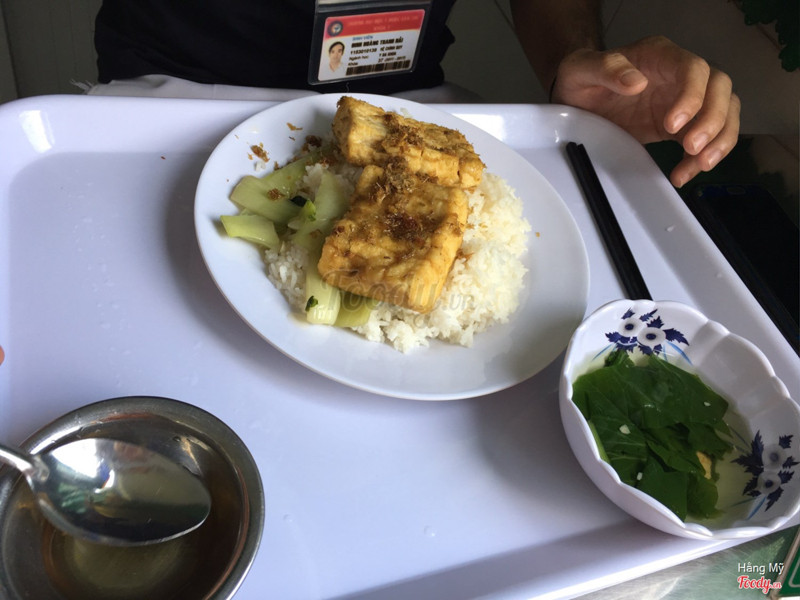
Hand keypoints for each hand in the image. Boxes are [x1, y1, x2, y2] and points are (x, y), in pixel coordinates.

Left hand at [552, 35, 739, 186]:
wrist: (576, 102)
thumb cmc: (579, 80)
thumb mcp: (580, 69)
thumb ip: (605, 70)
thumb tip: (636, 82)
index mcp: (660, 56)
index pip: (693, 69)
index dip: (692, 95)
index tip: (672, 125)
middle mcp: (679, 75)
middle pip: (720, 89)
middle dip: (714, 120)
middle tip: (692, 148)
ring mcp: (684, 101)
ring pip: (724, 112)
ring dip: (719, 140)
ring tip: (699, 165)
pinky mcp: (680, 126)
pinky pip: (706, 138)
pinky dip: (701, 158)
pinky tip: (684, 174)